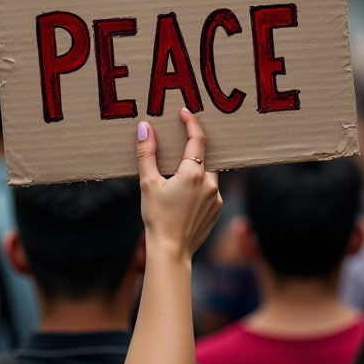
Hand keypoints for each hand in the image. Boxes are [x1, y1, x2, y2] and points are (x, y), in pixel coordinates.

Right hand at [136, 108, 221, 261]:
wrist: (171, 251)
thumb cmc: (157, 217)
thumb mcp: (148, 183)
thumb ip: (147, 154)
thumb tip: (145, 127)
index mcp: (193, 173)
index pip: (197, 138)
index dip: (191, 122)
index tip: (185, 112)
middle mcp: (210, 183)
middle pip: (203, 156)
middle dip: (192, 149)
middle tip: (179, 144)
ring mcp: (216, 197)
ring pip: (208, 173)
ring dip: (196, 170)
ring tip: (178, 175)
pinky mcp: (217, 209)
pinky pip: (211, 190)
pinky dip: (200, 186)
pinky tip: (184, 195)